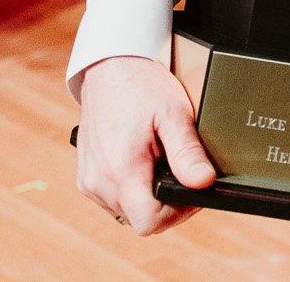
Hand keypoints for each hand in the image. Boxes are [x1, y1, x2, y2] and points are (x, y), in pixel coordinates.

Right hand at [73, 55, 216, 234]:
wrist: (110, 67)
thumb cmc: (141, 86)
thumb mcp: (173, 113)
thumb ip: (187, 151)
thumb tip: (203, 182)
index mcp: (121, 170)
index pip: (149, 222)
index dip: (177, 213)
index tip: (191, 190)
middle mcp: (98, 182)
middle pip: (140, 218)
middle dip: (167, 202)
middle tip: (182, 169)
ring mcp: (88, 181)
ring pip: (128, 210)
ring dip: (149, 195)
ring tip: (161, 160)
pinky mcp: (85, 177)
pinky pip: (114, 198)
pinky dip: (132, 187)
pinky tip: (143, 162)